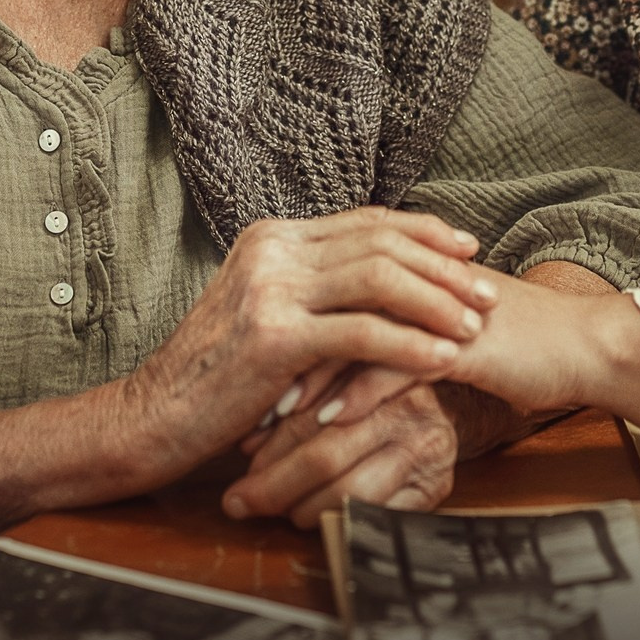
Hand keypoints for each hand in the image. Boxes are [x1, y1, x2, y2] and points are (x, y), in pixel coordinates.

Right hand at [113, 208, 503, 483]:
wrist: (153, 418)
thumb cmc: (215, 378)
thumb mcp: (262, 313)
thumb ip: (311, 288)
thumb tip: (375, 278)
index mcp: (272, 238)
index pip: (366, 220)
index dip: (424, 233)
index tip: (468, 250)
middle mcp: (272, 250)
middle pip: (380, 243)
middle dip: (443, 267)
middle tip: (486, 292)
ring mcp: (270, 290)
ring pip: (378, 280)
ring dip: (436, 302)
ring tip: (475, 325)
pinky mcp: (275, 337)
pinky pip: (363, 333)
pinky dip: (411, 344)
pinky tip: (444, 359)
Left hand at [219, 381, 478, 525]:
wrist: (453, 400)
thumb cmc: (379, 385)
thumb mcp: (345, 371)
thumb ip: (304, 393)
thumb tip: (246, 440)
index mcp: (385, 368)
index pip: (317, 411)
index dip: (273, 439)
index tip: (241, 458)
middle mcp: (414, 409)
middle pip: (327, 456)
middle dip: (274, 484)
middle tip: (240, 500)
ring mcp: (430, 451)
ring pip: (349, 492)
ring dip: (302, 508)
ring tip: (276, 509)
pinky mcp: (437, 487)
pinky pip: (377, 516)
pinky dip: (338, 520)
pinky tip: (315, 515)